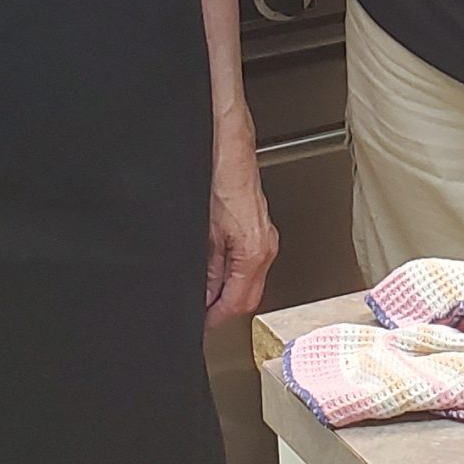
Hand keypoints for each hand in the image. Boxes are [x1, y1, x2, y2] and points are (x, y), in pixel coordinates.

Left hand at [205, 112, 278, 326]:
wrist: (229, 140)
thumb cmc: (219, 173)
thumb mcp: (204, 230)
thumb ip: (205, 268)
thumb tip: (201, 294)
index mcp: (253, 251)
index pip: (238, 303)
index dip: (215, 317)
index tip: (201, 323)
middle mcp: (264, 246)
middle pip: (247, 296)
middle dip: (221, 307)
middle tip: (199, 312)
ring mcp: (264, 236)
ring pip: (247, 279)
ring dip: (225, 288)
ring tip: (201, 291)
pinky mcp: (258, 226)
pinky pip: (246, 261)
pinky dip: (229, 270)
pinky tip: (211, 266)